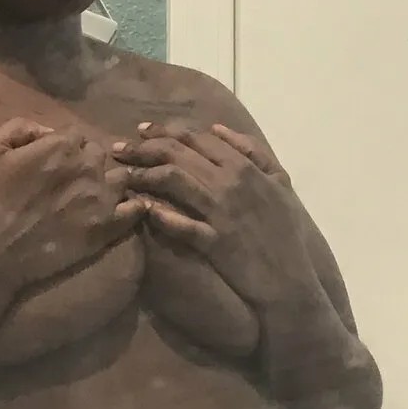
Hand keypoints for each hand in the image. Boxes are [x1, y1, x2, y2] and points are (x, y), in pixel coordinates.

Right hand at [0, 119, 145, 289]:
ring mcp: (101, 198)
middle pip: (98, 154)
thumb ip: (20, 129)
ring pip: (121, 177)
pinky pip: (135, 210)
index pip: (76, 135)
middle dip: (86, 161)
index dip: (65, 147)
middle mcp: (87, 167)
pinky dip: (132, 207)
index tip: (54, 161)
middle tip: (71, 179)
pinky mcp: (107, 227)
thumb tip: (46, 130)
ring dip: (109, 181)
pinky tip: (121, 210)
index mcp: (60, 146)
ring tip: (94, 195)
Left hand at [113, 122, 317, 306]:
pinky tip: (140, 207)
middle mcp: (229, 182)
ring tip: (120, 174)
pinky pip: (181, 222)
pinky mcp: (213, 240)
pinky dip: (159, 212)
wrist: (289, 278)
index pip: (196, 138)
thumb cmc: (285, 230)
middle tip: (118, 150)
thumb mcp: (280, 182)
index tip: (141, 131)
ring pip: (173, 180)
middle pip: (177, 154)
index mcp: (244, 166)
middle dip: (142, 148)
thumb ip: (254, 152)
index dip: (164, 131)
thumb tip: (217, 130)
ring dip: (142, 174)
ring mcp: (220, 211)